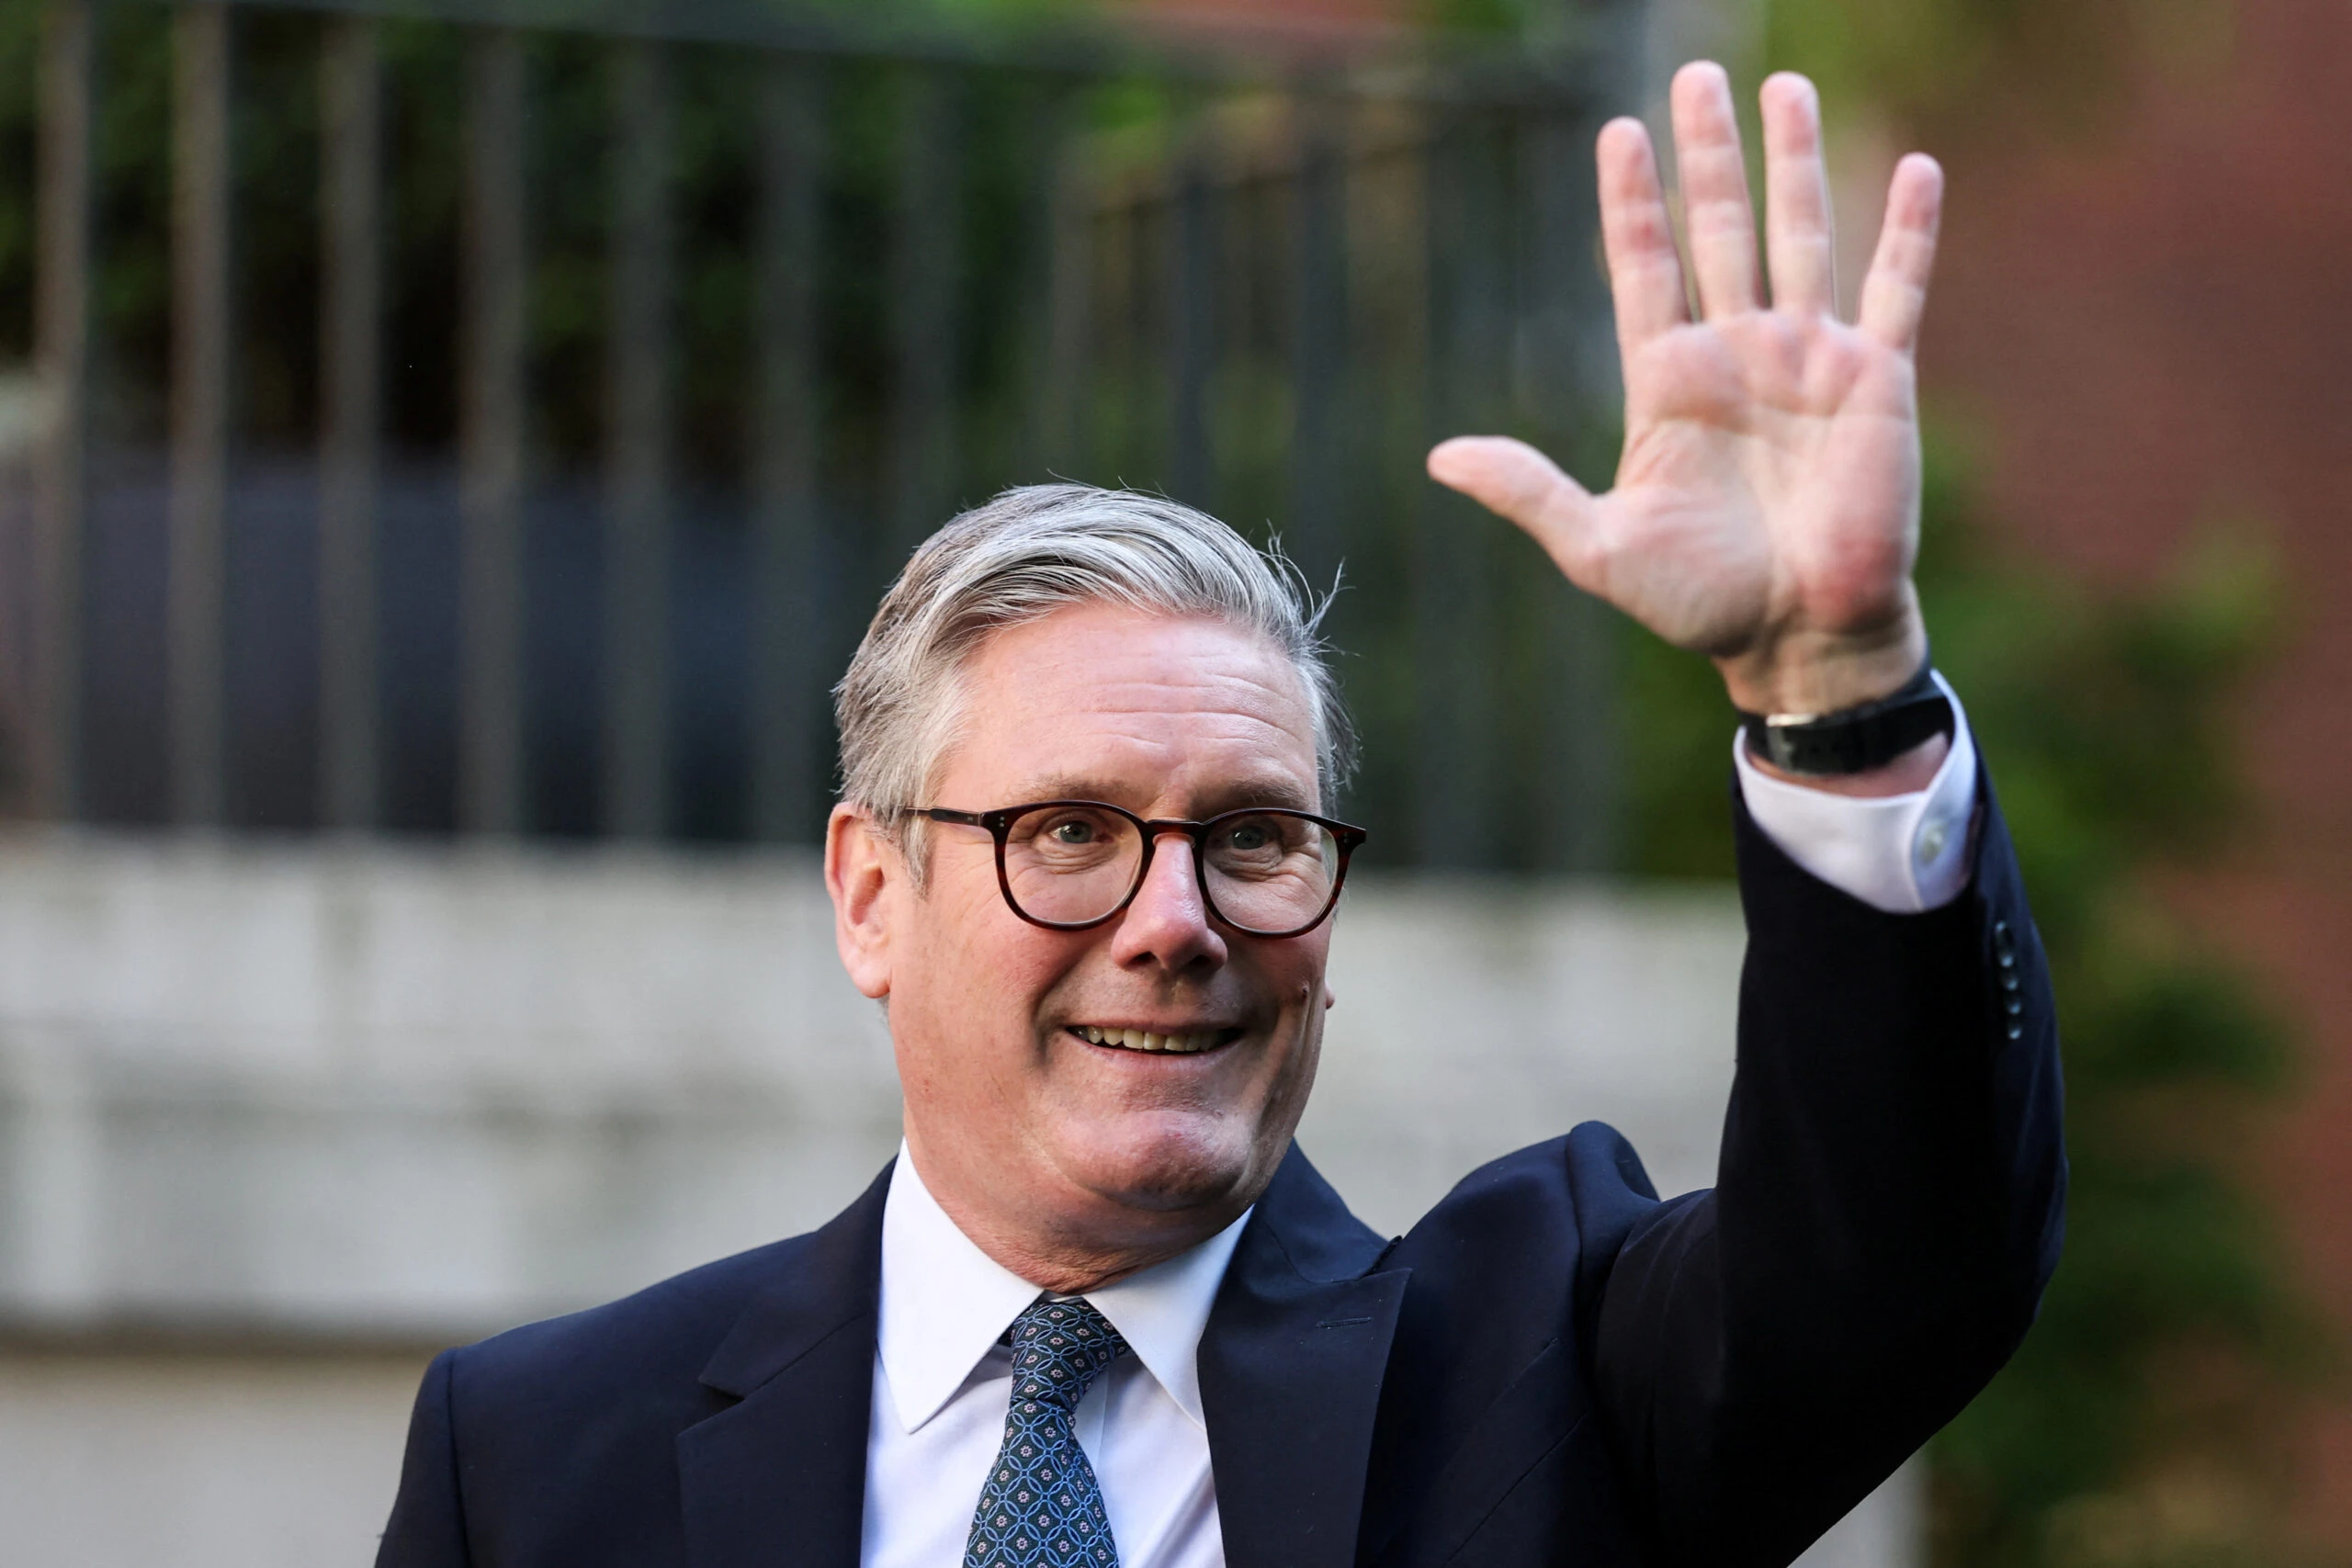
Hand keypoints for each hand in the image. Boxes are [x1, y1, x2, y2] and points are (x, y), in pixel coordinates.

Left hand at [1428, 64, 1943, 718]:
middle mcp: (1738, 354)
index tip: (1617, 131)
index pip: (1643, 266)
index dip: (1631, 201)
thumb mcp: (1597, 548)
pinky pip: (1895, 288)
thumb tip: (1439, 458)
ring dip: (1794, 161)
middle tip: (1695, 75)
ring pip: (1801, 236)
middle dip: (1707, 154)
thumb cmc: (1700, 604)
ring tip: (1782, 86)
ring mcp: (1810, 360)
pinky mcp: (1878, 380)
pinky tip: (1914, 166)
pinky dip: (1906, 230)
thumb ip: (1527, 491)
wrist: (1798, 639)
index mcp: (1668, 382)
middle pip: (1718, 229)